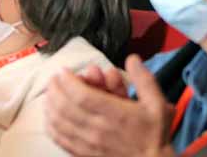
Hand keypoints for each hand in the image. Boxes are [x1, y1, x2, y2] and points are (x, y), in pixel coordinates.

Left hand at [46, 54, 174, 156]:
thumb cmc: (154, 134)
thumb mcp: (157, 103)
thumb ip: (144, 79)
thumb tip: (132, 58)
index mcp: (115, 114)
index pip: (82, 95)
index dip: (68, 82)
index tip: (63, 71)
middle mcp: (98, 129)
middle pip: (66, 107)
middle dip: (55, 89)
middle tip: (53, 79)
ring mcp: (89, 144)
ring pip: (60, 123)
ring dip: (50, 106)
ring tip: (49, 94)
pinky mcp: (84, 155)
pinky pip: (61, 140)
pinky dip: (51, 127)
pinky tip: (49, 117)